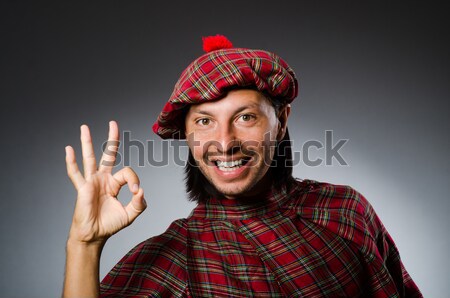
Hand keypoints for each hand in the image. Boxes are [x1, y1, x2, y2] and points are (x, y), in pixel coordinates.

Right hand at [65, 121, 145, 244]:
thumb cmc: (110, 224)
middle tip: (113, 123)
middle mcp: (103, 179)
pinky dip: (71, 162)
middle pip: (108, 154)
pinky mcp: (82, 188)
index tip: (136, 192)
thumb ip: (139, 204)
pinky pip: (75, 173)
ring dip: (87, 142)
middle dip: (111, 138)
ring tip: (84, 127)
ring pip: (89, 158)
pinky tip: (68, 149)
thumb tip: (141, 190)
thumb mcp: (130, 214)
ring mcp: (91, 182)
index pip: (127, 172)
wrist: (94, 236)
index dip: (134, 180)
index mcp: (114, 183)